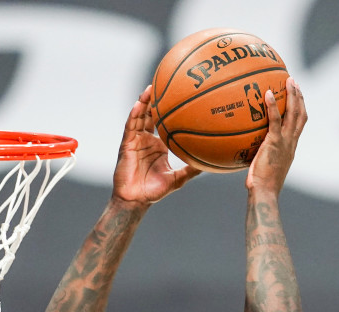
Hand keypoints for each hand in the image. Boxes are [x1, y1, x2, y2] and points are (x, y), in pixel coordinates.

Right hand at [112, 85, 200, 205]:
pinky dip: (134, 115)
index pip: (163, 123)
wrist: (137, 199)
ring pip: (138, 116)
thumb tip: (212, 165)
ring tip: (150, 88)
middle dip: (155, 99)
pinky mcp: (126, 144)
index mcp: (159, 145)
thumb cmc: (155, 191)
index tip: (179, 97)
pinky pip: (130, 126)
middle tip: (164, 83)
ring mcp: (135, 140)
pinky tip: (139, 105)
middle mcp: (146, 139)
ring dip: (143, 102)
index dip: (168, 110)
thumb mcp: (179, 178)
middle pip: (149, 114)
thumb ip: (193, 170)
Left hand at [246, 77, 306, 195]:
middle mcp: (291, 142)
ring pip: (294, 113)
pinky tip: (267, 93)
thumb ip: (259, 154)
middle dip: (299, 96)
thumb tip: (244, 148)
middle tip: (294, 81)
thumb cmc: (260, 186)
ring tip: (288, 80)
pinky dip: (273, 106)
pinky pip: (275, 120)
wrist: (265, 193)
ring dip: (292, 95)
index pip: (300, 124)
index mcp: (291, 147)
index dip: (300, 108)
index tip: (297, 96)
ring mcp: (285, 142)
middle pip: (301, 115)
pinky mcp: (275, 143)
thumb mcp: (262, 166)